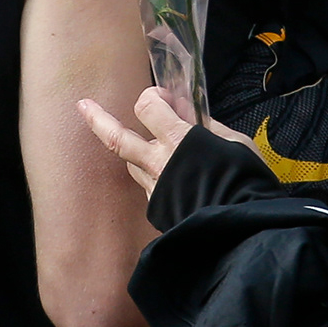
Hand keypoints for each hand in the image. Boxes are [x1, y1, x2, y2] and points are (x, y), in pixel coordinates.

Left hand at [79, 86, 257, 198]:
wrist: (239, 230)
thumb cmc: (244, 181)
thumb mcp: (234, 142)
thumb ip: (206, 124)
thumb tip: (187, 111)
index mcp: (177, 140)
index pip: (147, 106)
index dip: (154, 96)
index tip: (166, 97)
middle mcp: (157, 163)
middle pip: (117, 137)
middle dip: (97, 119)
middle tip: (83, 105)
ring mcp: (154, 188)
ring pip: (132, 163)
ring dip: (136, 150)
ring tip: (148, 144)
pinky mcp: (157, 209)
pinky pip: (148, 185)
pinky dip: (154, 174)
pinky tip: (170, 175)